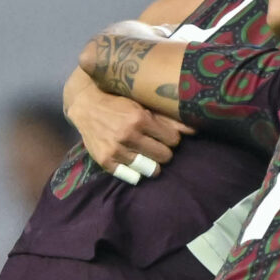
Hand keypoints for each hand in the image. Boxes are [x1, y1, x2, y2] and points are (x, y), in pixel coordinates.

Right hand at [70, 82, 184, 181]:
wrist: (85, 104)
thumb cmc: (118, 101)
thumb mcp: (142, 104)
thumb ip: (168, 118)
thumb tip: (194, 129)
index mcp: (139, 118)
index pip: (173, 140)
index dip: (171, 137)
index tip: (164, 134)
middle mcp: (127, 135)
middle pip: (165, 156)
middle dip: (163, 150)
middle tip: (155, 144)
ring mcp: (115, 150)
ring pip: (152, 169)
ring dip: (152, 163)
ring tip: (146, 154)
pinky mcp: (105, 161)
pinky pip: (133, 177)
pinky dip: (136, 172)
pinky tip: (134, 161)